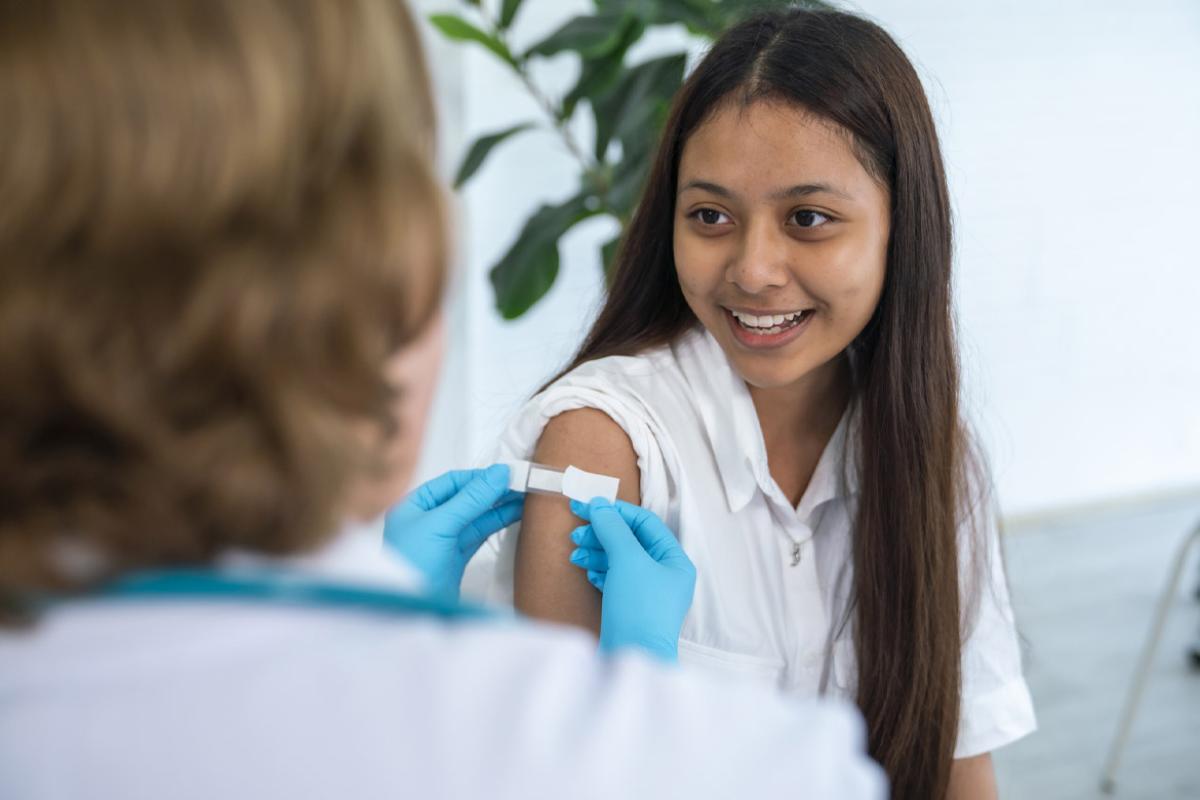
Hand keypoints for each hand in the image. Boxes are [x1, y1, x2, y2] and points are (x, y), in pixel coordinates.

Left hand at [384, 464, 521, 599]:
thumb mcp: (441, 524)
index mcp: (414, 506)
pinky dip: (497, 524)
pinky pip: (480, 534)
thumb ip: (472, 498)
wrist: (410, 613)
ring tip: (526, 497)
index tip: (507, 473)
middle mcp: (428, 520)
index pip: (453, 482)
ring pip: (476, 516)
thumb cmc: (411, 566)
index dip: (480, 477)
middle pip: (467, 498)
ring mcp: (443, 540)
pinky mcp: (456, 558)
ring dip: (500, 507)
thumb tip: (499, 473)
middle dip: (494, 491)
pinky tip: (514, 515)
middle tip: (522, 484)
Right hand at [567, 498, 695, 662]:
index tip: (587, 505)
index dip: (616, 511)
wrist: (632, 660)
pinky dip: (599, 570)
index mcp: (675, 561)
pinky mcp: (631, 609)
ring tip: (575, 552)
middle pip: (631, 541)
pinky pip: (615, 579)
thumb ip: (613, 529)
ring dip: (596, 551)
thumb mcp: (627, 560)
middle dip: (602, 533)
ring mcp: (648, 594)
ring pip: (620, 560)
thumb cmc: (639, 609)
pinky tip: (586, 570)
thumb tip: (600, 505)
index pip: (645, 523)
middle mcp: (666, 576)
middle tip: (576, 531)